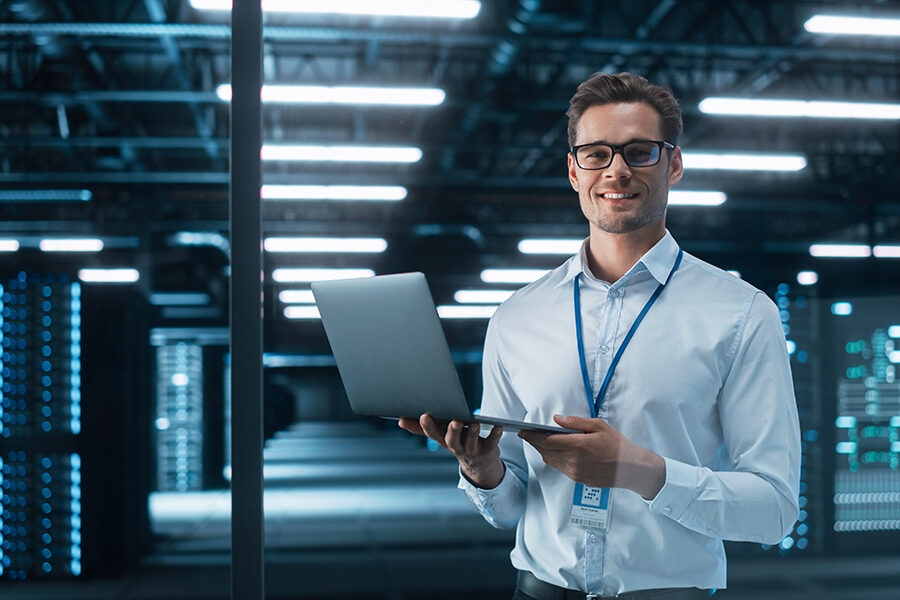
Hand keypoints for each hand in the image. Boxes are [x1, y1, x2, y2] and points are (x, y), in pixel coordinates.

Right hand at [398, 414, 504, 488]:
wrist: (479, 465)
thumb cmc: (457, 443)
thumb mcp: (440, 436)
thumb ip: (421, 428)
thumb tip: (399, 420)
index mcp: (444, 441)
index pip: (433, 434)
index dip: (428, 426)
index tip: (424, 415)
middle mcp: (457, 447)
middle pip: (452, 440)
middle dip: (452, 431)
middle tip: (454, 421)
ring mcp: (472, 450)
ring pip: (471, 442)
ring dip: (472, 433)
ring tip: (474, 423)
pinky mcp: (488, 451)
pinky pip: (492, 442)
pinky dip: (495, 434)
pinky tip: (497, 426)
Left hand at [518, 415, 664, 499]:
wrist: (631, 469)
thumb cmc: (617, 445)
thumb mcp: (598, 426)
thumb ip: (575, 422)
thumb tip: (556, 419)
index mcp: (578, 445)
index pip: (546, 440)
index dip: (532, 435)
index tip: (523, 430)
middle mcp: (573, 460)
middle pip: (545, 451)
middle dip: (534, 442)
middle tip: (526, 434)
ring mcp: (574, 472)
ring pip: (550, 460)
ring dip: (542, 451)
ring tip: (538, 441)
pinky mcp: (577, 479)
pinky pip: (559, 468)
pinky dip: (552, 458)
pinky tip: (553, 452)